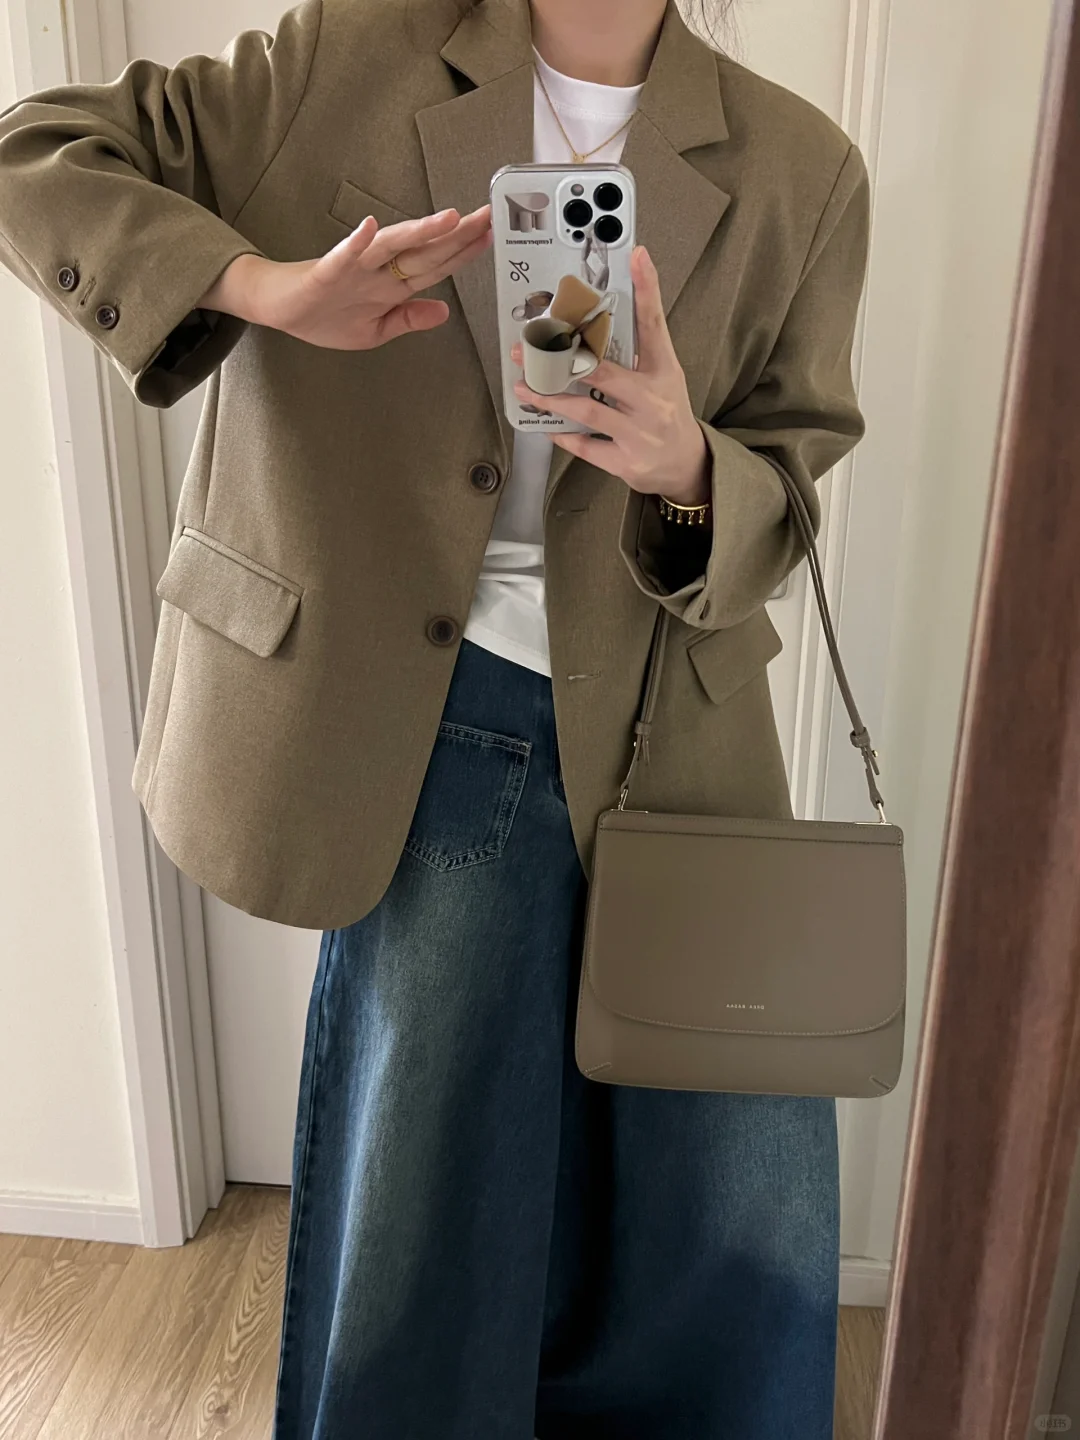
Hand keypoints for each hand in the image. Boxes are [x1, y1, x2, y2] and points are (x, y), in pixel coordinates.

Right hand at [200, 205, 492, 349]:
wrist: (281, 310)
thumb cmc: (325, 315)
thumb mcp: (376, 330)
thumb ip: (408, 319)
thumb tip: (445, 312)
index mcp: (393, 286)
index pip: (436, 266)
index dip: (463, 253)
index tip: (489, 235)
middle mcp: (380, 270)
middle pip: (424, 251)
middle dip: (456, 236)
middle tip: (485, 215)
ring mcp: (355, 267)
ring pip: (393, 245)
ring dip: (420, 232)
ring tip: (447, 219)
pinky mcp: (327, 270)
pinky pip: (344, 254)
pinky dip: (358, 241)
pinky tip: (372, 226)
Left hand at [510, 245, 709, 505]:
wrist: (687, 465)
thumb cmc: (666, 413)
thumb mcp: (663, 377)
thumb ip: (637, 351)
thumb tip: (596, 319)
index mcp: (664, 372)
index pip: (654, 325)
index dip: (647, 290)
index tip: (636, 256)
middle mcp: (652, 400)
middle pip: (605, 372)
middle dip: (563, 360)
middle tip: (529, 348)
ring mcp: (639, 433)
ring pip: (588, 411)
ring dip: (551, 399)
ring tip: (523, 388)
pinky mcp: (626, 462)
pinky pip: (586, 447)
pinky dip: (565, 436)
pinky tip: (547, 426)